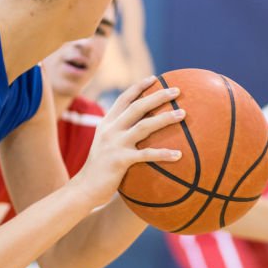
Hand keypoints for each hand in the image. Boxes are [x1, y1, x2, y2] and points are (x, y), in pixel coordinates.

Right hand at [71, 76, 183, 205]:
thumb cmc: (101, 169)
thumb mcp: (106, 145)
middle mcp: (110, 130)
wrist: (84, 188)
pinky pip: (146, 155)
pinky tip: (179, 155)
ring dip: (165, 118)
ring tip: (183, 114)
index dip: (139, 87)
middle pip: (137, 107)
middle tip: (177, 90)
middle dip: (158, 96)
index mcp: (107, 124)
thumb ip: (118, 133)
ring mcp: (115, 144)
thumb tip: (141, 127)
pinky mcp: (120, 160)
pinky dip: (163, 154)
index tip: (155, 78)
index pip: (124, 99)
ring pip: (144, 126)